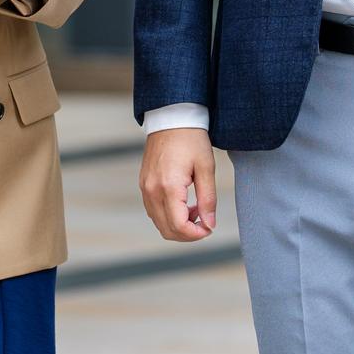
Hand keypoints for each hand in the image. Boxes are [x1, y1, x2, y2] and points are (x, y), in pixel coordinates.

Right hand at [139, 127, 217, 241]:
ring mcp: (145, 187)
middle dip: (188, 234)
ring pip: (159, 222)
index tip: (209, 228)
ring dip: (178, 225)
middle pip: (167, 230)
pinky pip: (153, 210)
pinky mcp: (144, 183)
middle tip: (205, 221)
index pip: (179, 226)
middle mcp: (152, 190)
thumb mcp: (206, 168)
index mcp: (169, 186)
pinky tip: (184, 203)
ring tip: (196, 209)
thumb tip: (210, 225)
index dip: (197, 235)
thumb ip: (208, 200)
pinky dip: (168, 215)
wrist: (171, 118)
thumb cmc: (191, 139)